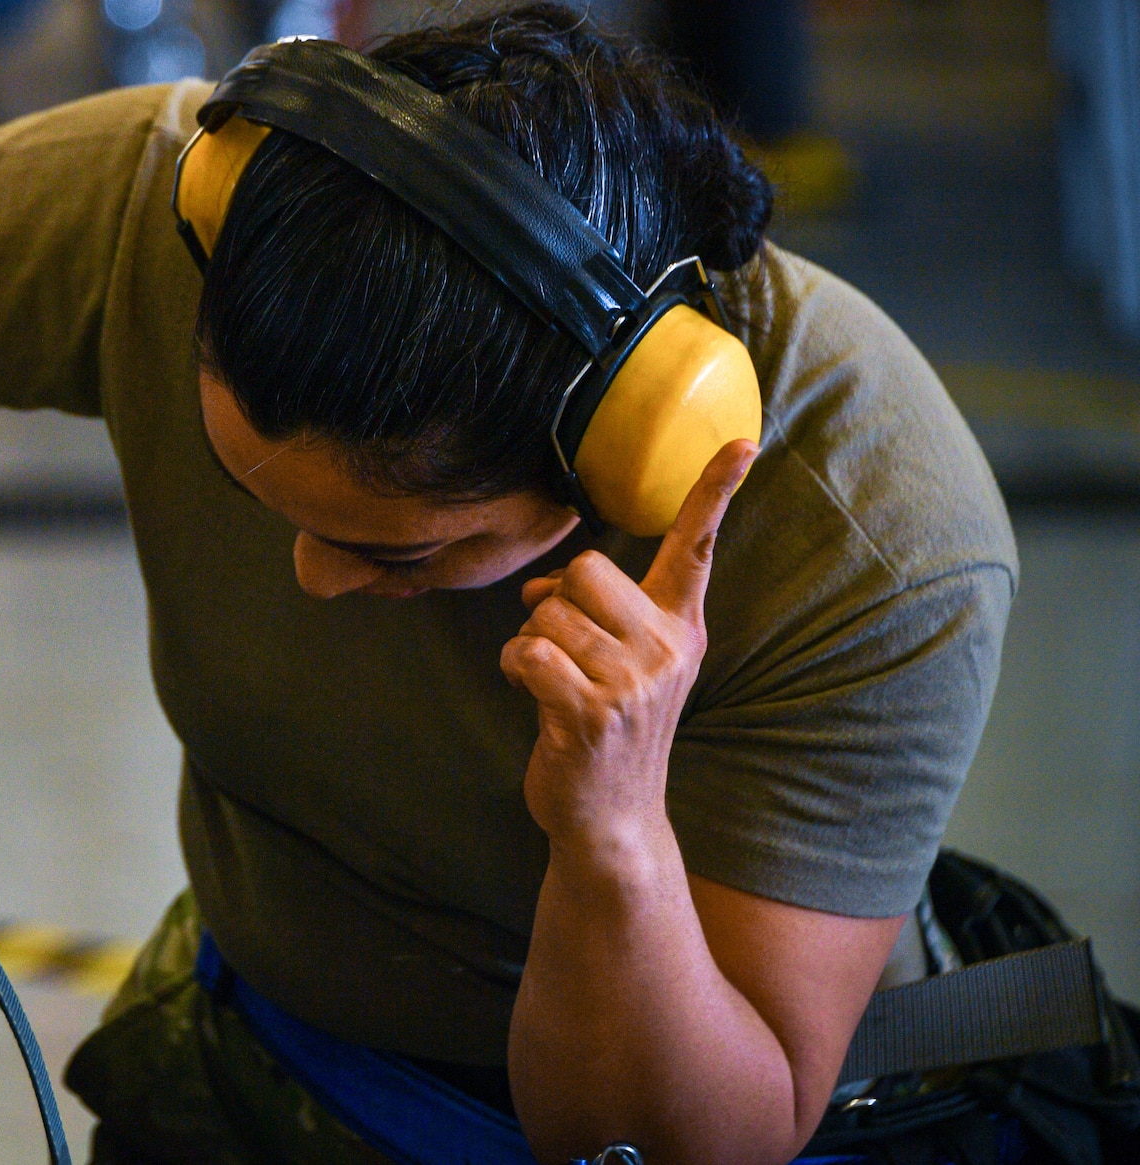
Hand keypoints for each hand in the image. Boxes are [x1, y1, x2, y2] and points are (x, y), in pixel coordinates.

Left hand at [500, 440, 758, 853]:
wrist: (609, 816)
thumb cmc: (604, 727)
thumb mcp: (618, 664)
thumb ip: (592, 613)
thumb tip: (539, 584)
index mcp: (679, 628)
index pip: (697, 548)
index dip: (716, 491)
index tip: (745, 442)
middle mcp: (668, 649)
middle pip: (585, 570)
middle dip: (554, 605)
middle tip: (564, 651)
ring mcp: (634, 683)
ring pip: (548, 613)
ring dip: (529, 644)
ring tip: (551, 683)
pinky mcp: (592, 713)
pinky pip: (527, 652)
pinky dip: (514, 669)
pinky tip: (533, 698)